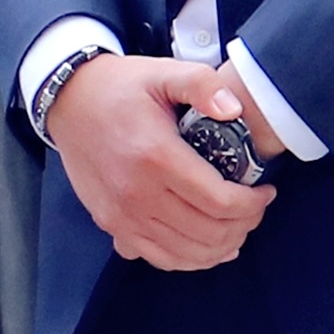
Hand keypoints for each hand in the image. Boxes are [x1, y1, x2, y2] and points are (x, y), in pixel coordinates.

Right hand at [46, 51, 274, 271]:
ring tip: (236, 228)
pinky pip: (158, 258)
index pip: (220, 202)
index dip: (254, 204)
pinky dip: (188, 260)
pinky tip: (205, 247)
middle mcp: (137, 193)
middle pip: (208, 232)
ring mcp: (121, 214)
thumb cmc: (119, 88)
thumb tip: (234, 110)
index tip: (265, 191)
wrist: (67, 101)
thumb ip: (203, 85)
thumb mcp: (162, 73)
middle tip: (255, 208)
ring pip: (186, 253)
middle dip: (244, 225)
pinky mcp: (110, 223)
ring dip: (221, 247)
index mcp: (156, 157)